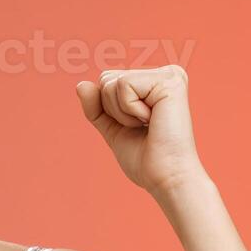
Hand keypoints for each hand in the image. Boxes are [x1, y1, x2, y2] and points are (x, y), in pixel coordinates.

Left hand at [75, 65, 205, 195]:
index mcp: (155, 83)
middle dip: (113, 109)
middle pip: (107, 78)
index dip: (110, 110)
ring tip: (148, 125)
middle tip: (142, 127)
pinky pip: (123, 84)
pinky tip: (151, 120)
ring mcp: (169, 75)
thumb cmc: (146, 159)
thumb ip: (96, 107)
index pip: (108, 81)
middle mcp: (165, 74)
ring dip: (122, 113)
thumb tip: (81, 85)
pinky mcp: (169, 80)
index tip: (136, 127)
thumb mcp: (113, 129)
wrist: (165, 177)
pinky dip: (128, 110)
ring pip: (112, 82)